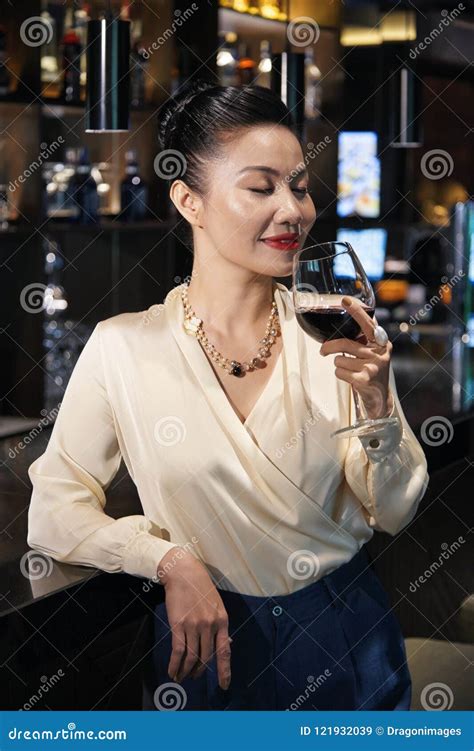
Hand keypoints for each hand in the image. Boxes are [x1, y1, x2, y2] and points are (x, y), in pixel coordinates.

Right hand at [157, 547, 230, 689]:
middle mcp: (210, 625)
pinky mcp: (178, 625)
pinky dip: (175, 665)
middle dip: (199, 671)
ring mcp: (194, 626)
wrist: (183, 573)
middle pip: (205, 657)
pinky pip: (178, 651)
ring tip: (181, 677)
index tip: (224, 685)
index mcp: (222, 620)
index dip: (224, 670)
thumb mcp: (217, 605)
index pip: (225, 651)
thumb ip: (220, 625)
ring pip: (191, 657)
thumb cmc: (201, 587)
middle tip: (193, 677)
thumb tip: (228, 644)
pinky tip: (172, 672)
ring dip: (185, 671)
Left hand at [319, 296, 392, 419]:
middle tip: (323, 350)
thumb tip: (349, 318)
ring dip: (338, 365)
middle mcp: (379, 353)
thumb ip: (365, 338)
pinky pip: (339, 372)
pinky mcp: (364, 380)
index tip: (345, 300)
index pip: (368, 324)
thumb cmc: (372, 371)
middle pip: (345, 343)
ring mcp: (373, 367)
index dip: (356, 311)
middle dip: (329, 347)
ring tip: (349, 369)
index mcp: (382, 342)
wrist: (379, 398)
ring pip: (339, 359)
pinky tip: (350, 378)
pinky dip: (340, 375)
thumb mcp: (373, 352)